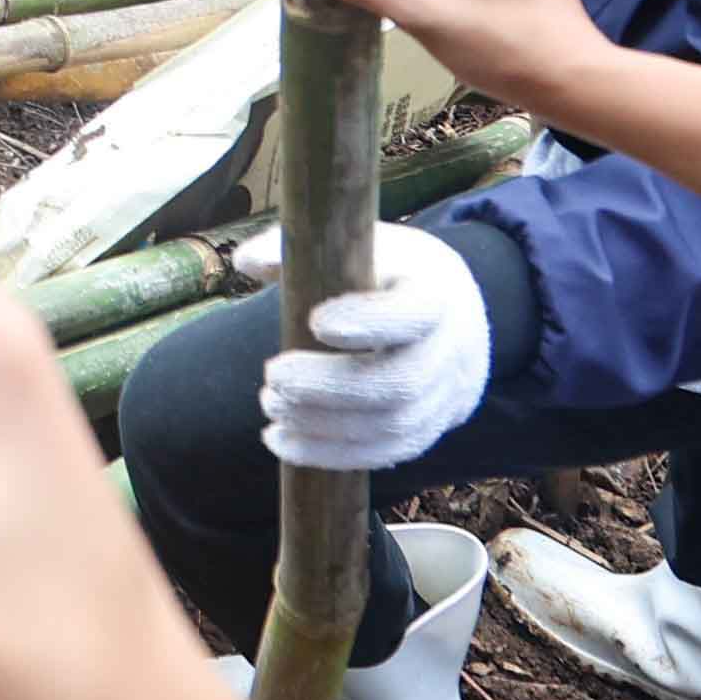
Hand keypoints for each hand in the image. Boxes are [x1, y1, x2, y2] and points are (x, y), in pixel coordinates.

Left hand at [244, 221, 491, 472]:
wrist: (454, 315)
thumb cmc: (390, 274)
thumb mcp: (360, 245)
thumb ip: (304, 249)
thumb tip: (246, 262)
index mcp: (436, 291)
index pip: (414, 313)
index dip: (368, 322)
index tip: (316, 323)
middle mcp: (452, 348)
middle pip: (400, 382)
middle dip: (328, 387)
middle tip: (272, 378)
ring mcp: (447, 395)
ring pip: (393, 426)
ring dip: (323, 426)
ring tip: (272, 409)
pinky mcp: (432, 429)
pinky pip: (388, 452)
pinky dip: (333, 454)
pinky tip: (285, 443)